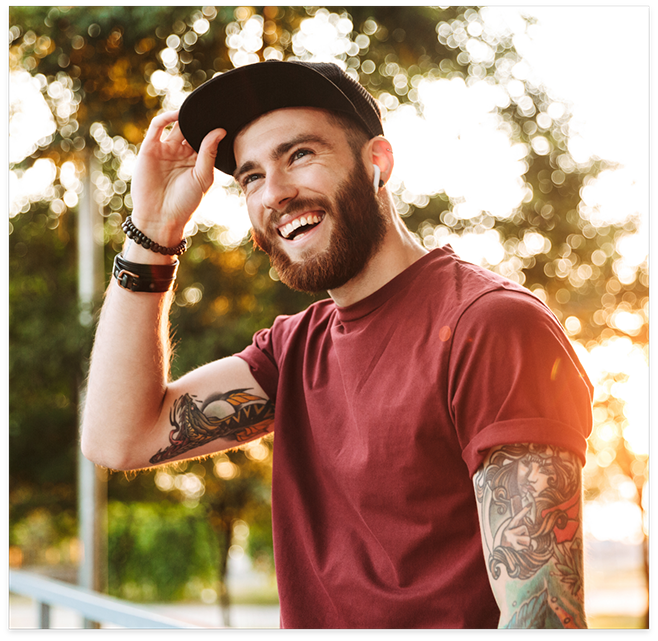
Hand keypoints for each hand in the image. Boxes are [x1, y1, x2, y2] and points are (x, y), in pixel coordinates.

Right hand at [129, 110, 226, 243]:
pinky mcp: (149, 149)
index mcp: (195, 161)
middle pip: (190, 129)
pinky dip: (167, 117)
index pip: (204, 138)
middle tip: (212, 106)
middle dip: (200, 119)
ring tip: (196, 107)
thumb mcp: (202, 177)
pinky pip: (157, 126)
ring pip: (176, 125)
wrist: (161, 217)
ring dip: (184, 115)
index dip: (212, 128)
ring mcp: (164, 150)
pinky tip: (179, 114)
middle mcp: (180, 153)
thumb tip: (220, 131)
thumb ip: (209, 153)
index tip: (224, 117)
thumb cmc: (185, 203)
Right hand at [501, 505, 532, 550]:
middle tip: (519, 541)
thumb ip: (519, 530)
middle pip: (525, 529)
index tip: (530, 504)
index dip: (523, 511)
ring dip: (526, 544)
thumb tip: (531, 537)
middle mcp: (508, 531)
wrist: (500, 555)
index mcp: (508, 527)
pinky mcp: (514, 547)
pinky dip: (525, 550)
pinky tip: (519, 551)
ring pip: (528, 539)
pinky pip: (527, 547)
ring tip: (519, 546)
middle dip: (525, 535)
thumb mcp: (511, 534)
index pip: (517, 517)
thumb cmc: (509, 543)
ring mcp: (511, 539)